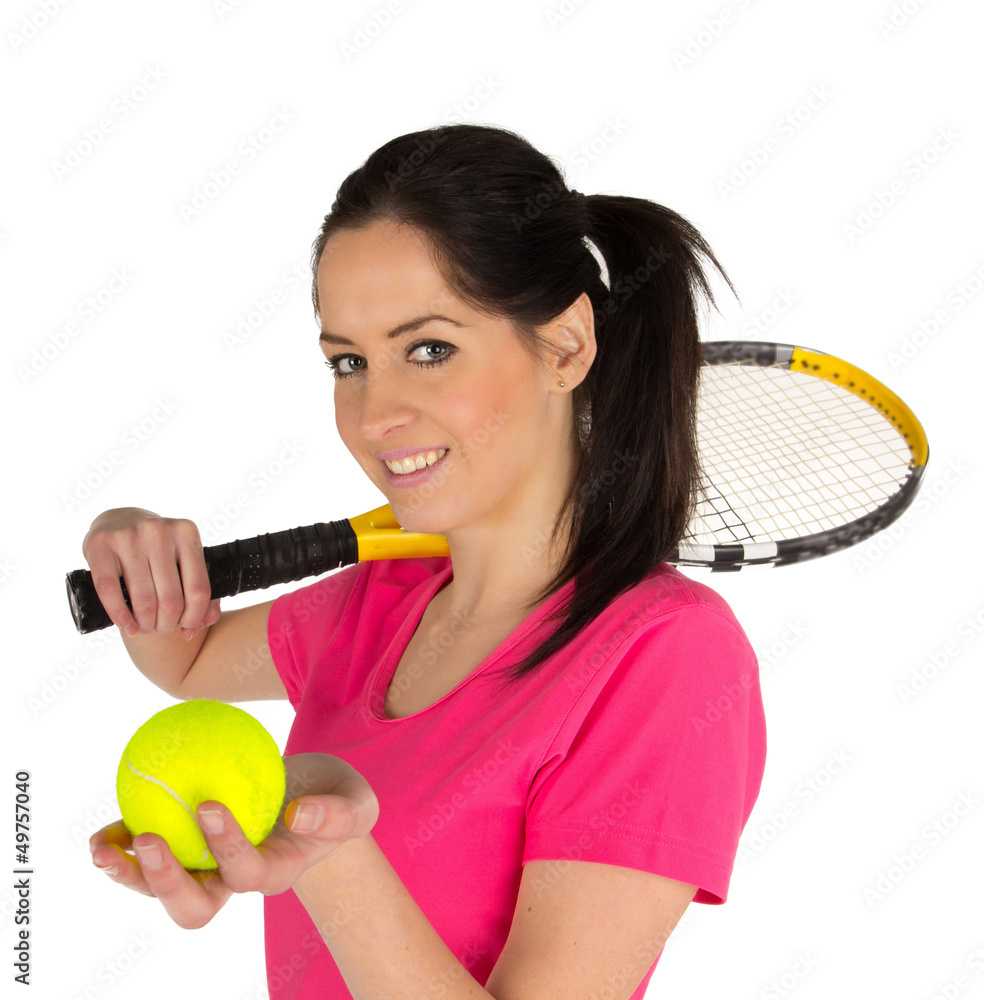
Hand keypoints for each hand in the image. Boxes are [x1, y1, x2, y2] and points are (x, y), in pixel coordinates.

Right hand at [82, 507, 220, 638]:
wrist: (118, 520)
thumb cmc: (158, 548)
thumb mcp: (184, 558)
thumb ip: (200, 590)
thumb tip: (202, 624)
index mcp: (186, 533)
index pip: (198, 590)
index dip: (194, 617)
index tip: (187, 627)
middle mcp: (158, 531)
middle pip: (170, 599)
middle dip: (167, 624)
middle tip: (161, 628)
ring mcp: (128, 536)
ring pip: (143, 600)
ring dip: (145, 624)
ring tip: (145, 628)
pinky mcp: (100, 544)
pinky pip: (110, 591)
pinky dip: (120, 616)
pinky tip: (127, 627)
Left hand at [88, 753, 378, 928]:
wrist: (314, 796)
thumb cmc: (336, 798)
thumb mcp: (355, 801)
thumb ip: (337, 812)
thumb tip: (298, 813)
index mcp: (276, 872)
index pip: (247, 872)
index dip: (225, 847)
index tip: (209, 803)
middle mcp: (236, 881)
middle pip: (195, 905)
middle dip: (166, 881)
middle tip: (148, 838)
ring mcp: (208, 870)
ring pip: (163, 890)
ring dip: (130, 874)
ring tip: (105, 848)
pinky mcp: (188, 850)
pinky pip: (148, 860)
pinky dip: (121, 848)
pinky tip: (106, 832)